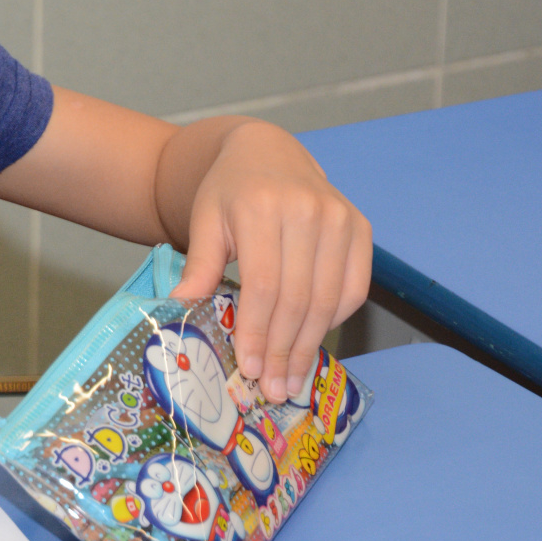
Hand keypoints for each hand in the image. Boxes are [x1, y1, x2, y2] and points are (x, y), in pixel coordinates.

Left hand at [168, 121, 371, 404]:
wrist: (266, 152)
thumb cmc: (230, 191)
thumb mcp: (205, 220)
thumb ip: (199, 265)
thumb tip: (181, 309)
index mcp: (262, 208)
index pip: (265, 285)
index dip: (258, 331)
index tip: (249, 368)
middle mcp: (308, 211)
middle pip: (299, 298)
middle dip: (284, 350)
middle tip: (272, 388)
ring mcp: (340, 218)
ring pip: (329, 299)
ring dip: (310, 345)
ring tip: (291, 378)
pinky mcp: (360, 227)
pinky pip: (354, 288)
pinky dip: (334, 320)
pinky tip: (312, 340)